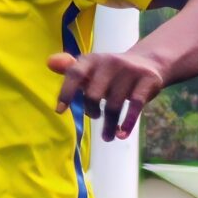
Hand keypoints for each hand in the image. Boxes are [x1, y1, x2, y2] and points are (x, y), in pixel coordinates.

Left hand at [46, 49, 169, 140]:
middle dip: (91, 111)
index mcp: (93, 60)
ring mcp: (130, 71)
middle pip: (93, 95)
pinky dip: (127, 124)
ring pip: (113, 105)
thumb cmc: (110, 71)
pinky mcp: (147, 81)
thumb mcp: (91, 67)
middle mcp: (110, 62)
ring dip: (109, 125)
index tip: (60, 111)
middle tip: (94, 117)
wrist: (148, 62)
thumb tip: (49, 62)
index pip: (75, 74)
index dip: (66, 92)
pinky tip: (122, 134)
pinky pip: (135, 106)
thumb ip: (70, 69)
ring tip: (107, 137)